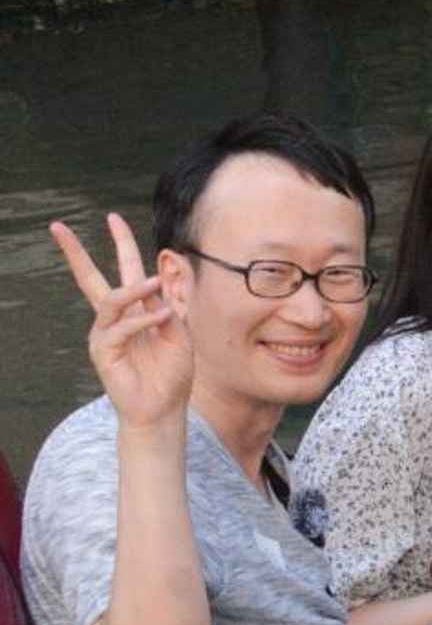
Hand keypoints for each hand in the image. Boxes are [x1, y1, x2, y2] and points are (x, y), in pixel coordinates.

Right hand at [51, 215, 191, 435]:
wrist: (164, 407)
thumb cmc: (172, 371)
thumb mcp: (180, 331)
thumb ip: (172, 305)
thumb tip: (165, 277)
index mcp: (133, 310)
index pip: (123, 270)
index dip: (120, 244)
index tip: (111, 217)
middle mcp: (113, 318)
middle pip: (90, 279)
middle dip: (75, 253)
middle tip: (58, 227)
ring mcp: (105, 334)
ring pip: (111, 300)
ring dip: (136, 289)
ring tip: (155, 282)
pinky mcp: (103, 352)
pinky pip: (121, 327)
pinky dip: (144, 319)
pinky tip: (162, 318)